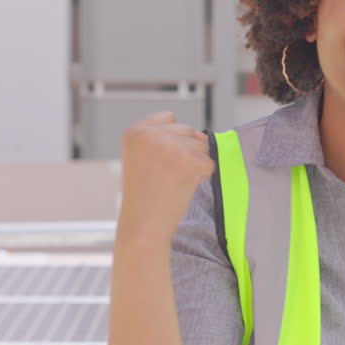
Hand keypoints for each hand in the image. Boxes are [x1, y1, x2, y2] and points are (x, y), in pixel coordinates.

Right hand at [117, 111, 214, 241]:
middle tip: (163, 176)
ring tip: (171, 182)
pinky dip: (200, 177)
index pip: (169, 117)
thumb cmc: (144, 195)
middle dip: (183, 153)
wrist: (143, 226)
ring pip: (201, 146)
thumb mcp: (143, 157)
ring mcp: (170, 147)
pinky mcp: (189, 162)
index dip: (170, 140)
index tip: (156, 162)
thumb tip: (203, 136)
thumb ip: (168, 138)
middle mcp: (151, 134)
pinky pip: (209, 163)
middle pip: (187, 131)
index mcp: (135, 131)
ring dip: (193, 165)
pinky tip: (181, 187)